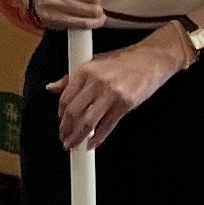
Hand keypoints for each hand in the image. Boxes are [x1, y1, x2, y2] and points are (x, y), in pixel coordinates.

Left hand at [49, 24, 184, 149]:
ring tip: (73, 144)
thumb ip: (72, 78)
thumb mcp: (94, 63)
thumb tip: (52, 88)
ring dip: (78, 137)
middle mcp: (96, 82)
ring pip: (88, 121)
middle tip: (64, 138)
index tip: (61, 123)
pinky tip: (92, 143)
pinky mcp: (125, 104)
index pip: (65, 98)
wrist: (151, 59)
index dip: (61, 115)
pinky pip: (108, 125)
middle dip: (66, 129)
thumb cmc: (124, 61)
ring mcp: (111, 94)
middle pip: (74, 112)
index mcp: (86, 70)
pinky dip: (98, 138)